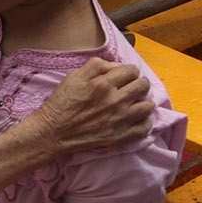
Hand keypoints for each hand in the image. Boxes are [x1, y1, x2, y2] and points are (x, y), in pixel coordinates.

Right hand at [29, 59, 154, 155]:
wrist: (54, 132)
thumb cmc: (62, 102)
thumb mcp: (74, 75)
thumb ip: (97, 65)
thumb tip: (116, 66)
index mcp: (104, 84)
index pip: (132, 70)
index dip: (129, 71)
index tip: (125, 76)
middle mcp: (115, 101)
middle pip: (143, 86)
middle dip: (139, 83)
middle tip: (132, 87)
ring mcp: (120, 120)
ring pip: (148, 106)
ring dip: (143, 101)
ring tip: (135, 103)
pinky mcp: (120, 137)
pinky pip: (144, 128)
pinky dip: (144, 122)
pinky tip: (137, 119)